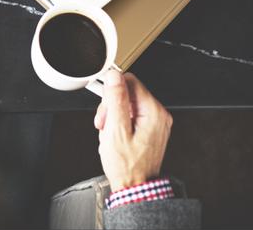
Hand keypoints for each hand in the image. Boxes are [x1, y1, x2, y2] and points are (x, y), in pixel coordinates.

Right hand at [94, 70, 172, 191]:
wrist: (134, 186)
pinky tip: (114, 134)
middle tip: (104, 123)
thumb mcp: (116, 129)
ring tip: (109, 132)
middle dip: (111, 106)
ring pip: (127, 103)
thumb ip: (115, 100)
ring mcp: (155, 122)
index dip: (111, 91)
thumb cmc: (127, 165)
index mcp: (154, 112)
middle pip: (128, 92)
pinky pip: (131, 115)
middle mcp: (158, 115)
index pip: (130, 81)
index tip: (103, 104)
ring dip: (113, 115)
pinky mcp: (150, 128)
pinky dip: (119, 122)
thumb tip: (114, 76)